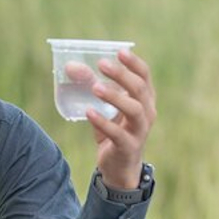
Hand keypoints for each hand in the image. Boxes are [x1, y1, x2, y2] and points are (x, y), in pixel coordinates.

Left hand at [82, 49, 156, 189]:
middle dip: (121, 75)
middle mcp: (147, 113)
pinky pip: (118, 133)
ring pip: (134, 109)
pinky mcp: (129, 147)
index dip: (134, 63)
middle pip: (140, 89)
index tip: (119, 51)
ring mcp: (140, 131)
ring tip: (95, 88)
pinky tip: (89, 112)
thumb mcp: (104, 107)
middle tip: (101, 64)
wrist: (119, 167)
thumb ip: (91, 87)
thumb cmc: (114, 131)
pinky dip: (103, 122)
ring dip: (115, 96)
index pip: (145, 76)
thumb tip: (70, 66)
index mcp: (144, 99)